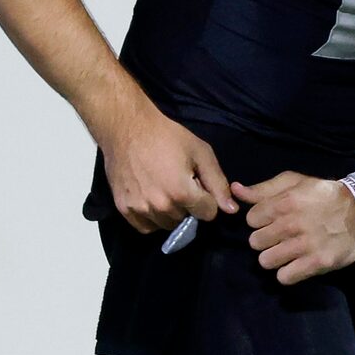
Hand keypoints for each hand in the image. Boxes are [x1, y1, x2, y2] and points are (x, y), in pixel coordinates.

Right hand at [99, 99, 236, 233]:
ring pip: (167, 225)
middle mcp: (160, 206)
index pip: (208, 213)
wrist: (127, 128)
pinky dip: (152, 219)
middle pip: (187, 220)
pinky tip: (152, 199)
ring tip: (165, 189)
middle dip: (188, 205)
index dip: (207, 199)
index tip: (198, 184)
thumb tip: (231, 210)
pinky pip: (146, 227)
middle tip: (179, 183)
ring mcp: (140, 209)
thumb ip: (218, 183)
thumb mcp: (201, 153)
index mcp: (181, 193)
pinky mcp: (123, 208)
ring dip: (171, 213)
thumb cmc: (167, 136)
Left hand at [235, 172, 354, 285]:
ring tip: (286, 252)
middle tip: (280, 238)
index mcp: (285, 202)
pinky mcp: (316, 263)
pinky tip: (295, 264)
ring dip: (274, 258)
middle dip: (265, 240)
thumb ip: (264, 189)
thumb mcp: (295, 182)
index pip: (251, 219)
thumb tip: (235, 190)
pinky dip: (288, 273)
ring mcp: (304, 245)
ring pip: (266, 261)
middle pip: (255, 242)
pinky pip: (285, 277)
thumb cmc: (323, 195)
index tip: (273, 221)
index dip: (260, 221)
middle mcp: (292, 224)